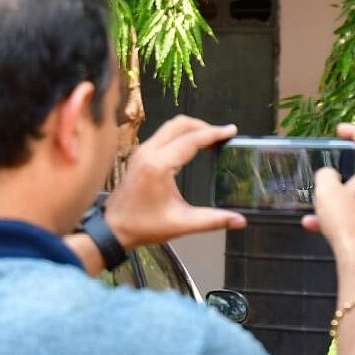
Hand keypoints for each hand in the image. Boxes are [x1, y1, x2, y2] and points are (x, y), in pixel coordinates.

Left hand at [103, 116, 245, 249]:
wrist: (113, 229)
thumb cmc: (144, 226)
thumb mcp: (182, 224)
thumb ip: (213, 220)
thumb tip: (240, 221)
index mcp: (159, 165)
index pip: (192, 140)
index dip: (214, 134)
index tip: (232, 131)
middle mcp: (149, 152)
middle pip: (180, 124)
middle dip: (204, 126)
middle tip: (222, 135)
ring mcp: (142, 152)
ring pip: (170, 127)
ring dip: (191, 129)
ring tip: (210, 140)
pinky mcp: (139, 156)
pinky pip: (162, 135)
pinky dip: (180, 135)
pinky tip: (192, 147)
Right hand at [301, 123, 354, 265]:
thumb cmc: (347, 226)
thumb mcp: (326, 191)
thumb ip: (326, 175)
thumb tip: (329, 176)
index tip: (340, 130)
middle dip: (343, 169)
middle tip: (328, 168)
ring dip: (336, 198)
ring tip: (315, 206)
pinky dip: (341, 215)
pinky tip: (315, 225)